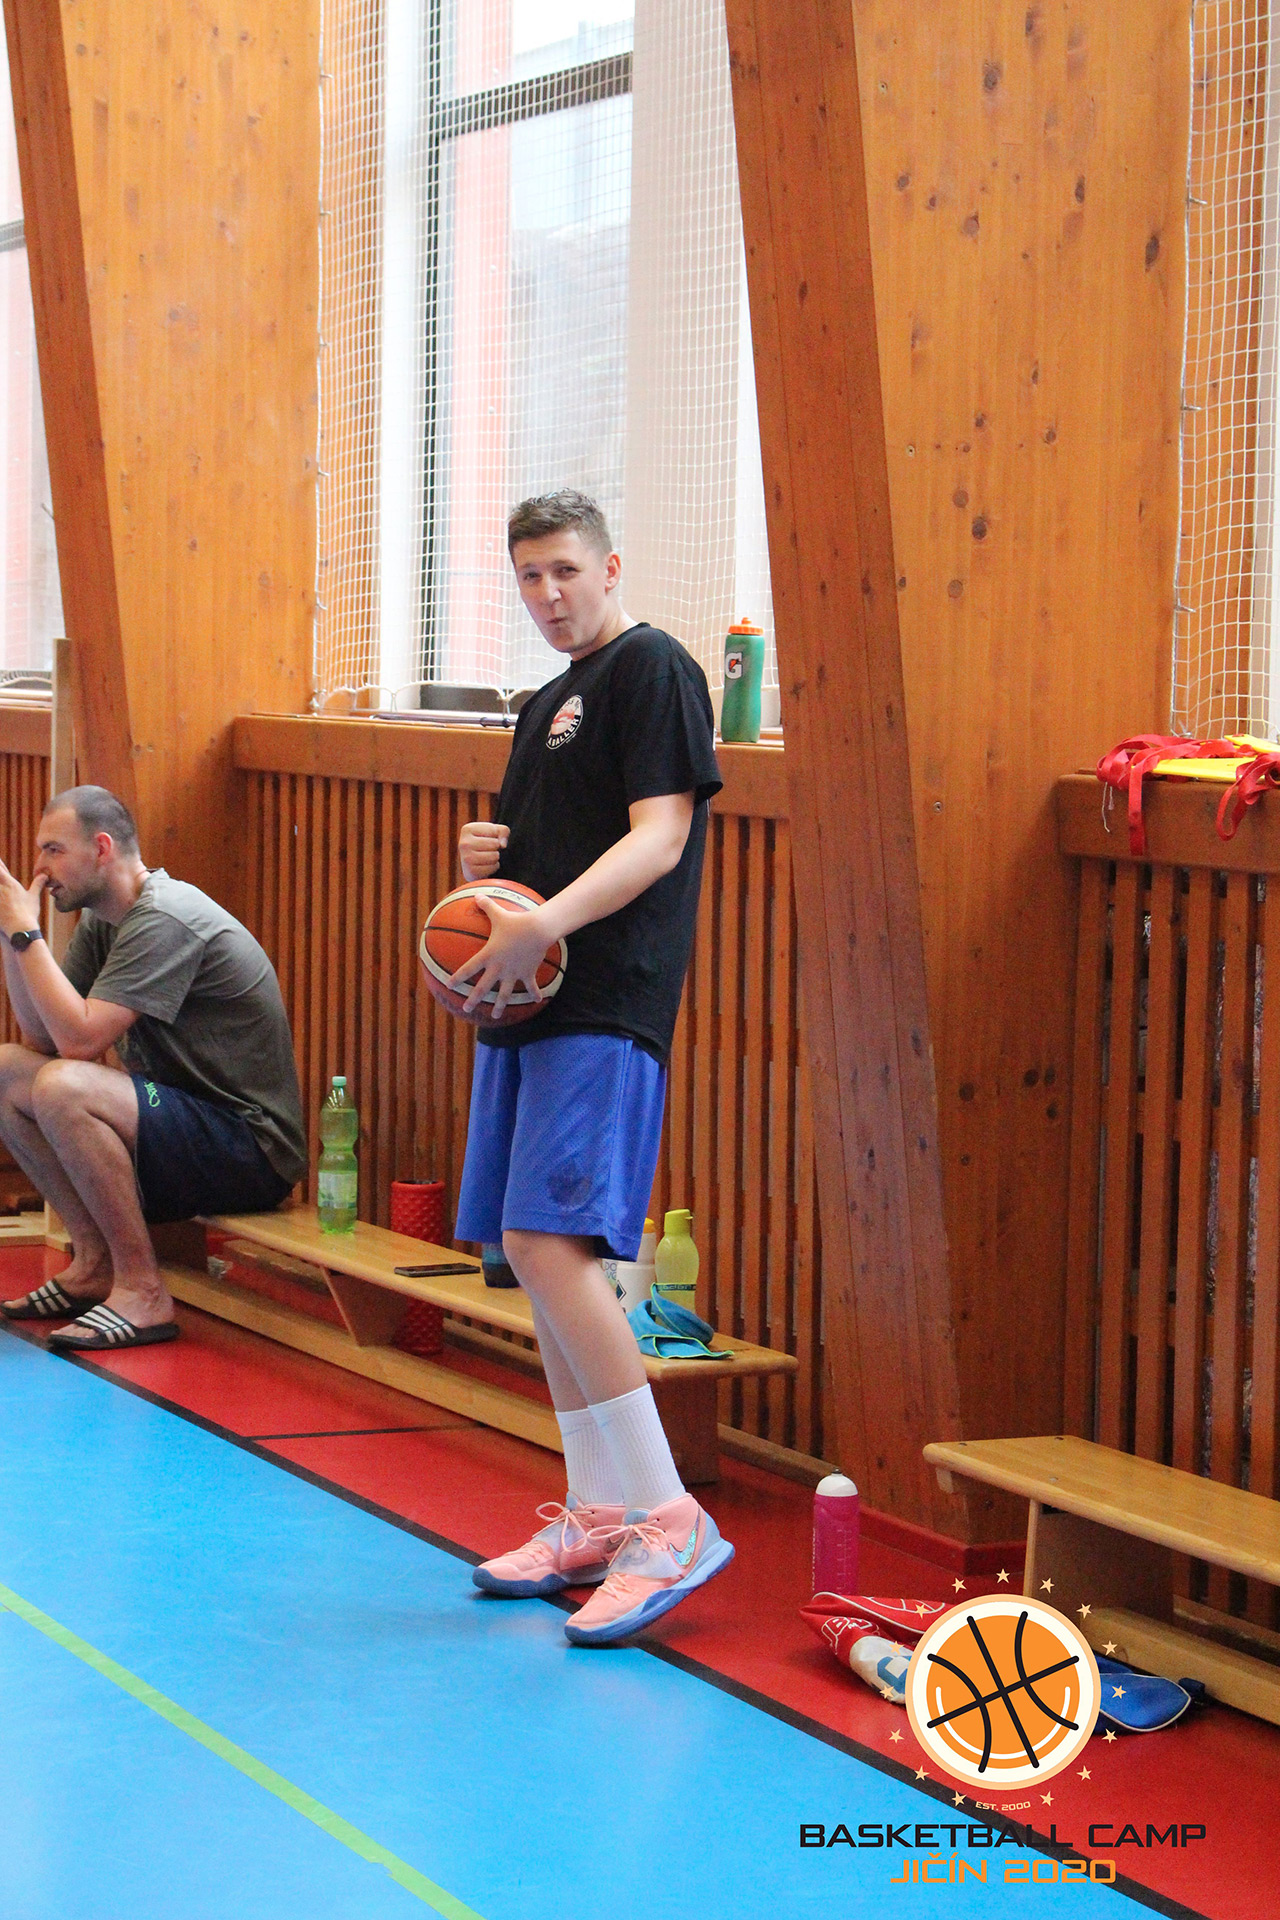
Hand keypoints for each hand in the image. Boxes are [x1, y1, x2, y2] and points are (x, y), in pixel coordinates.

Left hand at [0, 863, 44, 939]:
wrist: (20, 930)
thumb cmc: (28, 913)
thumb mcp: (33, 897)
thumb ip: (38, 884)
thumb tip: (45, 875)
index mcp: (10, 884)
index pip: (0, 867)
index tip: (0, 864)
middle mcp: (0, 888)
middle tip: (1, 879)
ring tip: (0, 891)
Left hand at [450, 895, 549, 1019]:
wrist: (538, 930)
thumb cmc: (517, 921)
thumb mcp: (499, 913)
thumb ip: (486, 906)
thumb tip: (476, 895)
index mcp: (488, 955)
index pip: (468, 968)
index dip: (457, 977)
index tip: (449, 985)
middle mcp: (499, 968)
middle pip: (483, 988)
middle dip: (473, 999)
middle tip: (466, 1008)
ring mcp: (513, 973)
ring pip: (504, 994)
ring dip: (499, 1006)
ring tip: (495, 1016)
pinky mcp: (527, 973)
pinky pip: (531, 987)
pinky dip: (534, 994)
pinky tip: (537, 1001)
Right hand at [459, 820, 508, 881]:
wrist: (475, 864)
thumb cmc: (486, 843)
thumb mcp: (495, 832)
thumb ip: (503, 831)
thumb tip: (502, 845)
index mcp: (467, 829)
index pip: (493, 830)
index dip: (495, 835)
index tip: (487, 839)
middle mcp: (464, 843)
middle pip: (495, 844)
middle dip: (496, 847)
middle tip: (487, 850)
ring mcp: (466, 858)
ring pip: (495, 856)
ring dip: (495, 857)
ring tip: (487, 857)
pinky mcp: (471, 872)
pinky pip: (493, 867)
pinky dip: (493, 867)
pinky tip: (485, 865)